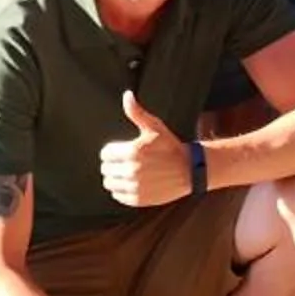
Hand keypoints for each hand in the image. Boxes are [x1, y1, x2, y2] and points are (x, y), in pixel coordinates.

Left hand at [99, 91, 192, 208]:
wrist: (189, 170)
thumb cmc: (170, 147)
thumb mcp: (154, 127)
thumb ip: (137, 113)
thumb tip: (127, 96)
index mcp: (132, 152)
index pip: (105, 154)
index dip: (111, 151)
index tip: (120, 151)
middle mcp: (131, 170)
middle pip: (105, 169)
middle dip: (112, 164)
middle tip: (124, 161)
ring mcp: (134, 187)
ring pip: (109, 183)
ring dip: (115, 178)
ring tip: (126, 172)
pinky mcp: (138, 199)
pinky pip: (118, 196)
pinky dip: (121, 190)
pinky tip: (132, 183)